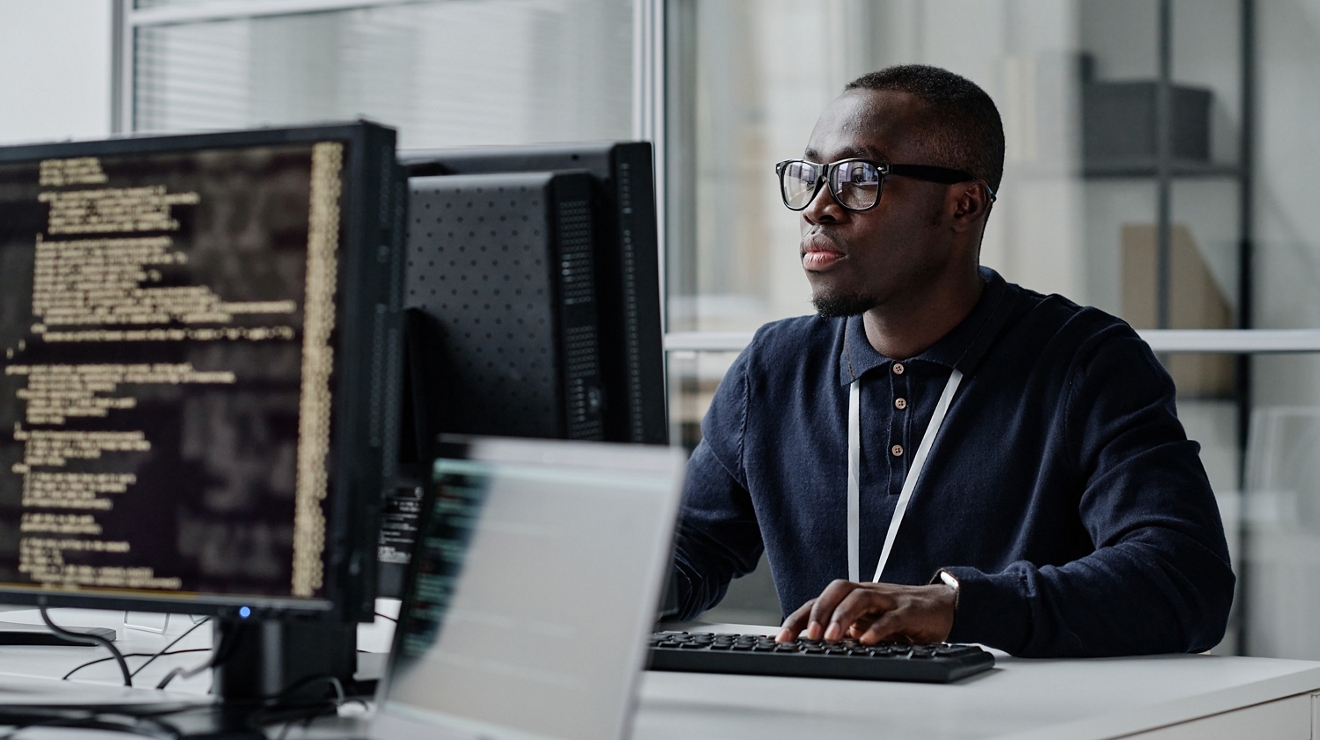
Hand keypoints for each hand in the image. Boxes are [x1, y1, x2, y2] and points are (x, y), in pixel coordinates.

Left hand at [776, 579, 956, 644]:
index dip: (798, 618)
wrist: (942, 605)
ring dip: (843, 617)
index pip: (820, 602)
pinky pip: (892, 616)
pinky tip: (868, 641)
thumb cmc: (900, 614)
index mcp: (853, 598)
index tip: (781, 639)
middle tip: (808, 636)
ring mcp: (888, 600)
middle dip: (819, 612)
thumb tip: (812, 649)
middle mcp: (868, 594)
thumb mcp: (868, 624)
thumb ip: (845, 632)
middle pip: (837, 590)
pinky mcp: (910, 611)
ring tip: (832, 637)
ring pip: (861, 598)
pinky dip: (878, 628)